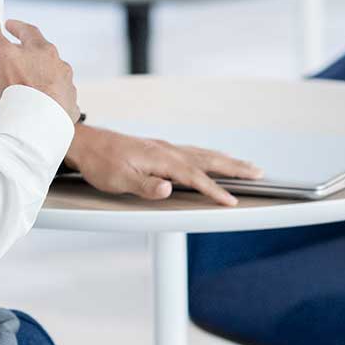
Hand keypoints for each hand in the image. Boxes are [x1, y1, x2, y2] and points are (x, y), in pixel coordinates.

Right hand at [0, 0, 79, 122]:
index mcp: (42, 49)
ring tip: (32, 82)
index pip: (29, 31)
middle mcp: (58, 65)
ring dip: (44, 76)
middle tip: (20, 53)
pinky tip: (44, 104)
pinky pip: (60, 98)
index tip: (10, 26)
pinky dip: (52, 98)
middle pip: (44, 54)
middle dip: (32, 53)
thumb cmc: (20, 87)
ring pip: (55, 76)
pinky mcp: (67, 107)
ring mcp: (65, 86)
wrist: (39, 122)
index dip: (18, 28)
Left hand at [63, 124, 262, 206]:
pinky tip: (212, 159)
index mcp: (161, 158)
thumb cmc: (101, 163)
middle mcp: (167, 150)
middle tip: (259, 173)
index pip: (194, 177)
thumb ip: (145, 186)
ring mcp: (165, 148)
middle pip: (208, 160)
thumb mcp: (118, 180)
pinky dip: (210, 156)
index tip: (232, 202)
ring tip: (246, 166)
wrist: (85, 143)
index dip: (214, 190)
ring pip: (203, 154)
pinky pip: (193, 151)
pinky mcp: (160, 149)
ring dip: (226, 160)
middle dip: (234, 168)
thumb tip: (168, 189)